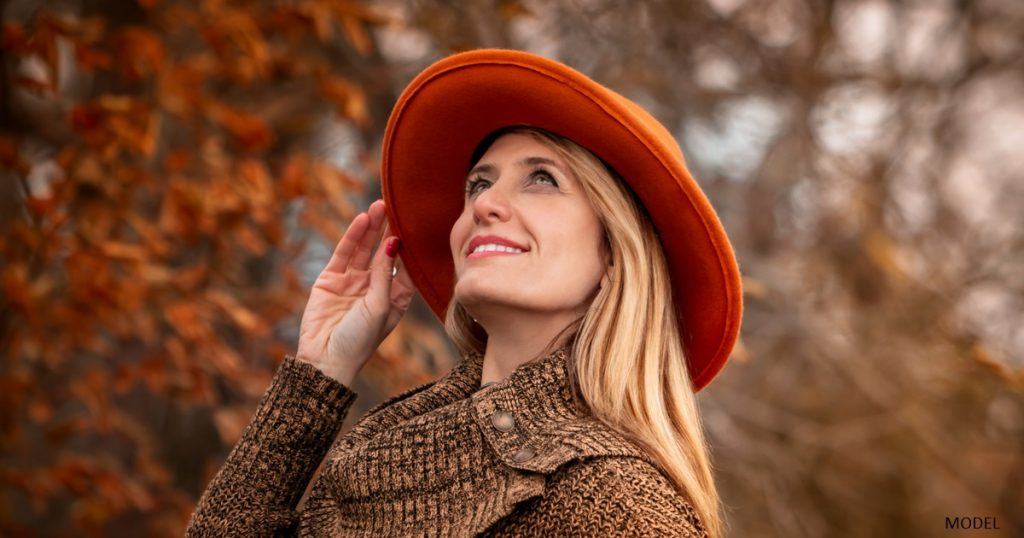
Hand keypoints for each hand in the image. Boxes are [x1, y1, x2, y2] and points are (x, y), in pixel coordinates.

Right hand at [295, 199, 414, 385]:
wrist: (325, 360)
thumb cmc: (360, 341)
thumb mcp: (380, 306)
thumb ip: (385, 274)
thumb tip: (393, 244)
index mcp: (395, 298)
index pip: (406, 267)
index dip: (412, 247)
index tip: (419, 225)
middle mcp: (375, 288)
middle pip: (385, 252)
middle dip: (391, 231)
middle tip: (399, 207)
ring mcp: (353, 282)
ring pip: (365, 249)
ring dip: (372, 228)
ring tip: (379, 205)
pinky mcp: (331, 279)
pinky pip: (344, 253)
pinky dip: (353, 236)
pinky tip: (362, 219)